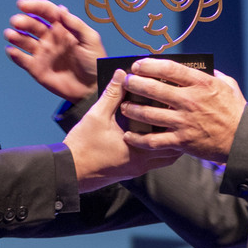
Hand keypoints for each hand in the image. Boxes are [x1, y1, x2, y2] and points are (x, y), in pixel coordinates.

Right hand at [5, 0, 105, 102]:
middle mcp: (49, 38)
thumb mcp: (90, 40)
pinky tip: (11, 50)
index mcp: (62, 28)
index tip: (22, 5)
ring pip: (24, 40)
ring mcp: (42, 53)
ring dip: (15, 36)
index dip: (34, 6)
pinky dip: (15, 54)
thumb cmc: (95, 62)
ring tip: (10, 35)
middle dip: (23, 21)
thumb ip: (76, 25)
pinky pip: (22, 59)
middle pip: (32, 25)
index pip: (46, 12)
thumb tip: (61, 9)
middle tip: (16, 22)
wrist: (93, 88)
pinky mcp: (36, 68)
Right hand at [65, 69, 179, 191]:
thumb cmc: (82, 146)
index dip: (173, 119)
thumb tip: (121, 74)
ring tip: (167, 125)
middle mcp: (142, 162)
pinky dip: (158, 150)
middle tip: (176, 114)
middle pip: (173, 149)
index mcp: (137, 149)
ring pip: (165, 158)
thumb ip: (112, 94)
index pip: (166, 134)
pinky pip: (155, 162)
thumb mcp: (96, 116)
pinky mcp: (132, 172)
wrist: (70, 171)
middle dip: (176, 132)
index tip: (174, 105)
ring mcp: (138, 169)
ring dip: (169, 143)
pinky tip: (152, 137)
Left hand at [120, 59, 246, 163]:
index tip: (138, 64)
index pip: (168, 68)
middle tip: (126, 82)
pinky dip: (138, 139)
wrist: (243, 140)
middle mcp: (190, 101)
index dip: (148, 64)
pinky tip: (129, 135)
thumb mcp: (228, 85)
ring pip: (148, 113)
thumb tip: (196, 66)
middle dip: (134, 83)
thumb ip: (212, 74)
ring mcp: (184, 122)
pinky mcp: (182, 141)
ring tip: (124, 106)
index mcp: (201, 83)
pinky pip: (154, 141)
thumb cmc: (236, 111)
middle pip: (153, 88)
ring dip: (131, 108)